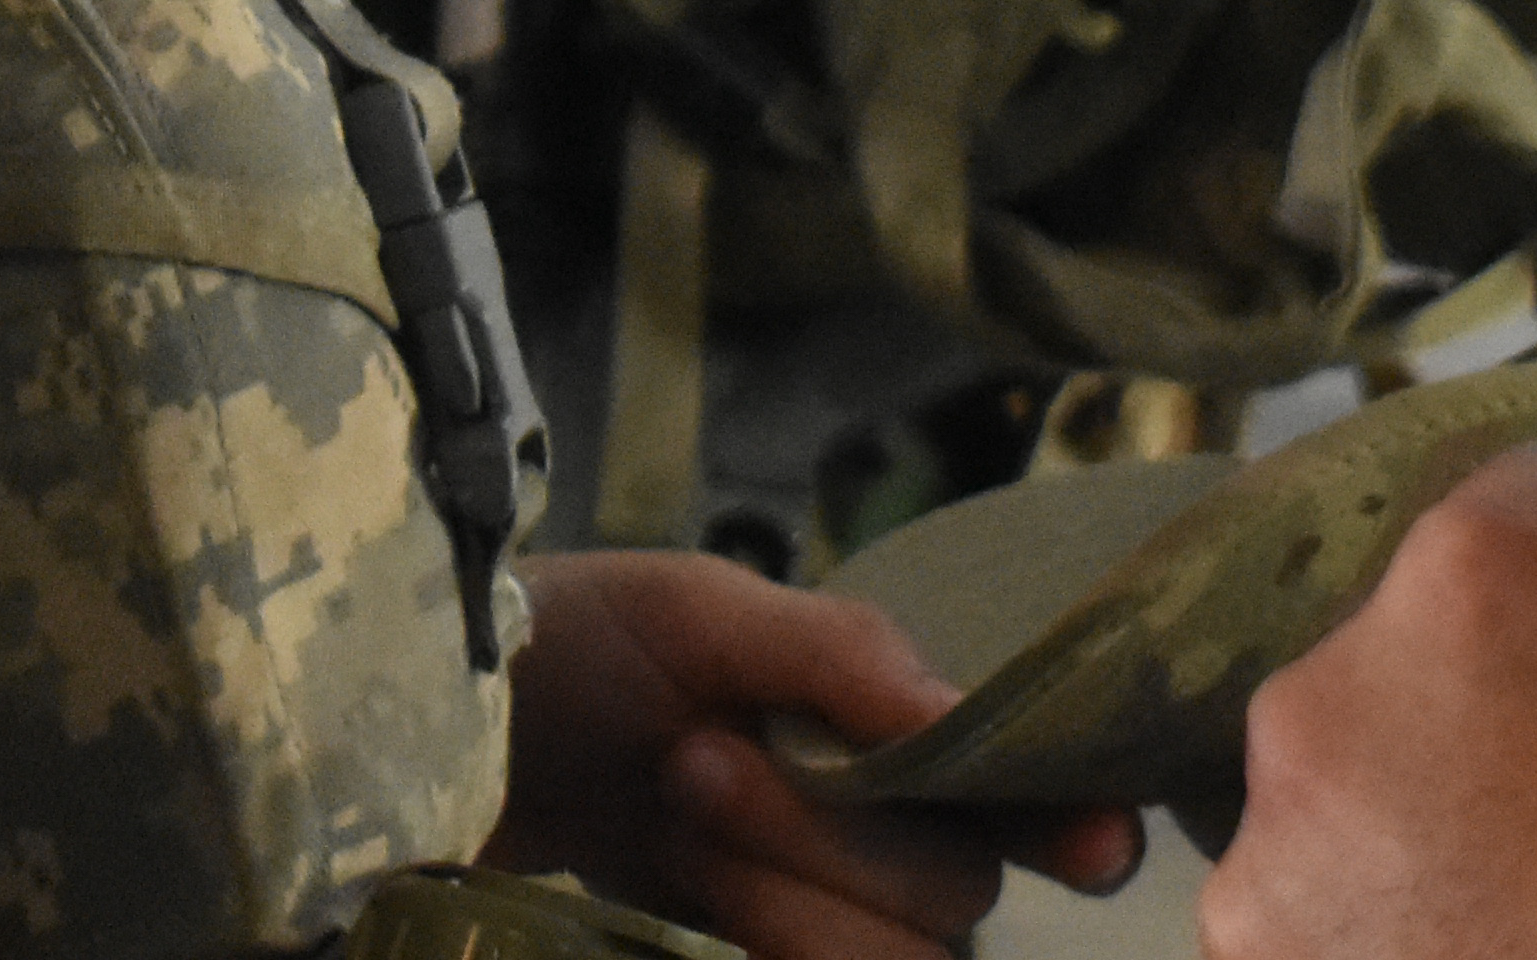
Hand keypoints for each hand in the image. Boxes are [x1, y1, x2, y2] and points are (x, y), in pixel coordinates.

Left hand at [492, 548, 1131, 959]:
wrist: (445, 725)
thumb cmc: (583, 644)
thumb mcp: (701, 610)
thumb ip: (843, 656)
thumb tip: (962, 722)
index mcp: (894, 735)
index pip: (1028, 799)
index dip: (1072, 824)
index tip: (1091, 844)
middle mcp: (877, 839)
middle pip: (952, 887)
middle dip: (828, 824)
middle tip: (697, 754)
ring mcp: (811, 917)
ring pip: (893, 955)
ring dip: (785, 886)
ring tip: (677, 803)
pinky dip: (766, 937)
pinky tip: (685, 883)